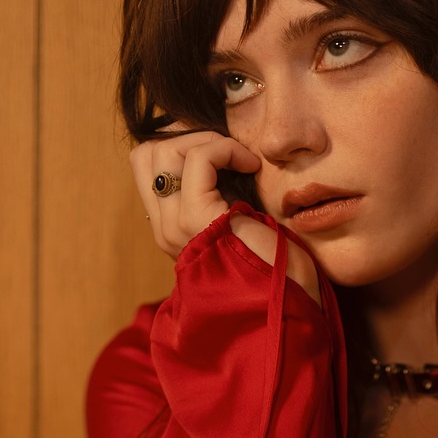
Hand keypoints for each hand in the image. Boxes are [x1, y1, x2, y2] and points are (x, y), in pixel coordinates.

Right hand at [132, 120, 262, 259]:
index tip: (220, 153)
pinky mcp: (197, 221)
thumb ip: (216, 195)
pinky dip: (225, 149)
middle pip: (147, 154)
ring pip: (163, 150)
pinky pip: (198, 159)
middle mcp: (165, 230)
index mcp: (172, 230)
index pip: (148, 166)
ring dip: (206, 140)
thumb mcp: (237, 220)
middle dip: (188, 136)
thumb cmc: (276, 264)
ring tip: (240, 159)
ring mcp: (176, 227)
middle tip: (227, 151)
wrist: (290, 301)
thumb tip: (215, 150)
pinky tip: (250, 166)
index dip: (179, 144)